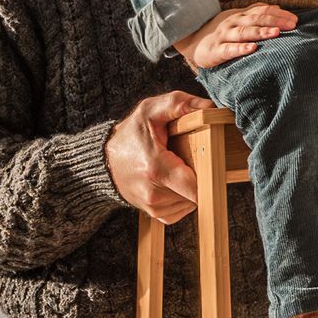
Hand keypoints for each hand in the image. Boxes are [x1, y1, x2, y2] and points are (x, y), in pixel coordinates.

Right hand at [103, 90, 200, 220]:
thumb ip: (179, 104)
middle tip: (188, 159)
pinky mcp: (155, 214)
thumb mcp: (150, 110)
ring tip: (177, 168)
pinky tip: (174, 182)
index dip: (211, 176)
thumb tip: (209, 107)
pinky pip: (182, 209)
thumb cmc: (130, 134)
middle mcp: (154, 193)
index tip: (212, 164)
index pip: (197, 187)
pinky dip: (183, 197)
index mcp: (156, 168)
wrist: (105, 161)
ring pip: (192, 201)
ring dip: (191, 186)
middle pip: (198, 192)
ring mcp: (154, 206)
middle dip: (200, 176)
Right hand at [173, 2, 296, 72]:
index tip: (295, 20)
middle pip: (256, 19)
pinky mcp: (216, 51)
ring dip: (261, 32)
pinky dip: (241, 48)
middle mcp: (233, 23)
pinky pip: (229, 49)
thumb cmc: (220, 32)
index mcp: (240, 16)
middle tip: (292, 25)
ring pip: (244, 32)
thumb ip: (256, 12)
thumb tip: (277, 7)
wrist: (191, 41)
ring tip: (276, 33)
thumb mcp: (237, 19)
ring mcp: (224, 36)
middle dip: (275, 21)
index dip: (279, 15)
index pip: (262, 11)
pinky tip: (252, 49)